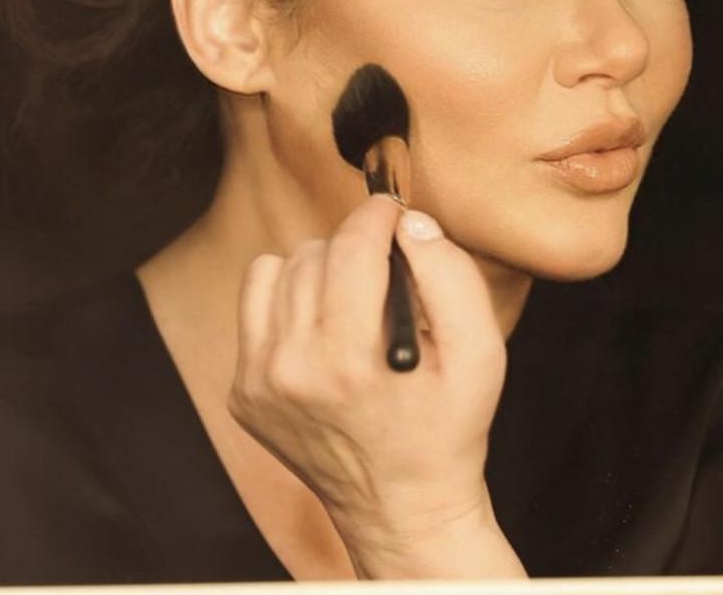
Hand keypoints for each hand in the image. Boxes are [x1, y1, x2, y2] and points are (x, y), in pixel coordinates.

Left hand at [227, 194, 521, 578]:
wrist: (402, 508)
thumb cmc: (447, 428)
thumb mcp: (481, 355)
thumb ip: (451, 276)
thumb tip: (408, 223)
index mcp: (349, 360)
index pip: (351, 245)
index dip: (377, 215)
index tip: (391, 213)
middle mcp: (291, 369)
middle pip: (316, 252)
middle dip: (353, 250)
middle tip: (383, 278)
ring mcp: (258, 382)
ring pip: (280, 269)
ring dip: (319, 271)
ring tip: (351, 304)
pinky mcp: (242, 391)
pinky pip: (253, 302)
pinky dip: (286, 298)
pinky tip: (319, 328)